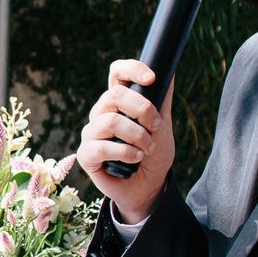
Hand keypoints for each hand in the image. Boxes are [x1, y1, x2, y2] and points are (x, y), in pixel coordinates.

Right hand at [76, 60, 174, 223]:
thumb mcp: (163, 125)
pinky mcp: (86, 154)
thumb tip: (170, 72)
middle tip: (155, 126)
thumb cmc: (153, 156)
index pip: (117, 73)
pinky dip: (125, 152)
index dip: (131, 69)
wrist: (148, 187)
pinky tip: (136, 159)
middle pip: (113, 95)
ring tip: (147, 148)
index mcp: (119, 102)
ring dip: (136, 135)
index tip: (151, 79)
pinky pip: (101, 146)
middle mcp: (101, 114)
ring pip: (109, 121)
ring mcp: (91, 133)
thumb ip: (162, 100)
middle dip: (142, 109)